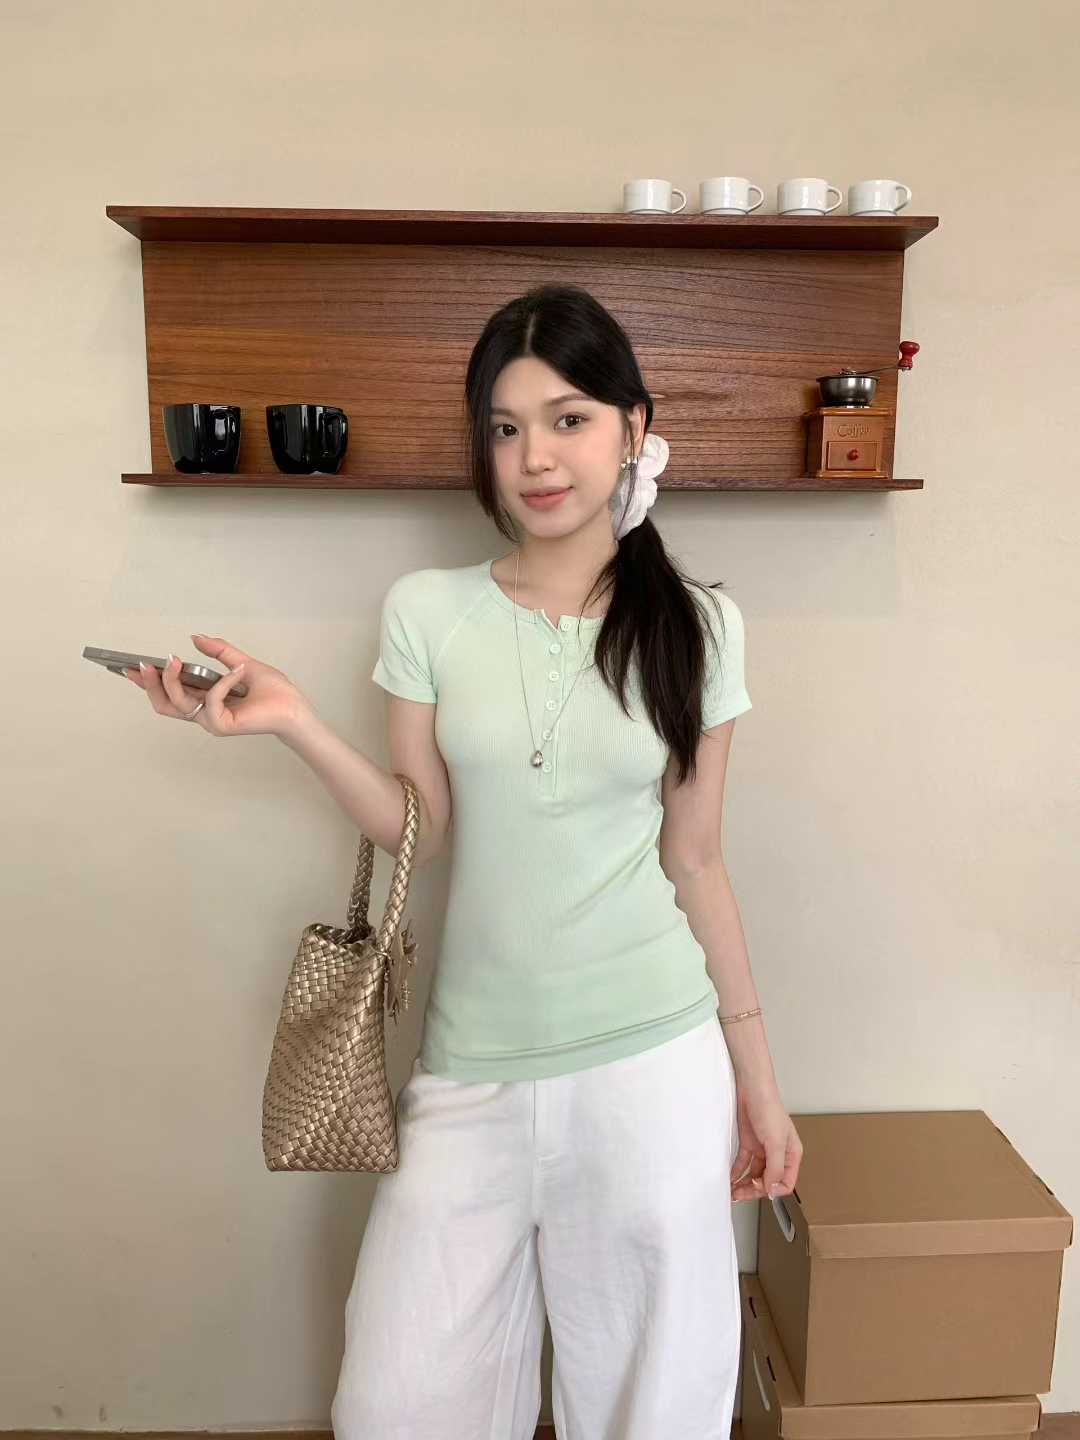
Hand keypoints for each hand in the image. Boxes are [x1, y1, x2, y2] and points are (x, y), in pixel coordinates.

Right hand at [123, 633, 314, 738]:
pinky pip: (210, 700)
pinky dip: (222, 683)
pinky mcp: (222, 725)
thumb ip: (217, 651)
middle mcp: (203, 711)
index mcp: (204, 698)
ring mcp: (210, 720)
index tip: (129, 667)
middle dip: (149, 683)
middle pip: (164, 703)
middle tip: (144, 664)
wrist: (292, 707)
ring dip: (172, 680)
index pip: (168, 694)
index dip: (147, 682)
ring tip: (174, 660)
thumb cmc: (272, 690)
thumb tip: (194, 637)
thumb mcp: (240, 662)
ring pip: (177, 703)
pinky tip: (237, 672)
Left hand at [730, 1074, 802, 1204]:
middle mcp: (778, 1155)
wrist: (752, 1088)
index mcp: (791, 1155)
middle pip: (768, 1181)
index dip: (773, 1190)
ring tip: (732, 1192)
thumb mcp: (776, 1142)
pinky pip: (743, 1164)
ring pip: (754, 1174)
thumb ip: (775, 1168)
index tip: (759, 1191)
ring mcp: (763, 1149)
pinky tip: (729, 1179)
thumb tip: (772, 1191)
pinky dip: (736, 1172)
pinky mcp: (749, 1143)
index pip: (786, 1183)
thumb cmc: (769, 1109)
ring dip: (743, 1184)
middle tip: (739, 1195)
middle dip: (754, 1190)